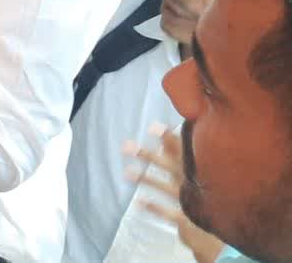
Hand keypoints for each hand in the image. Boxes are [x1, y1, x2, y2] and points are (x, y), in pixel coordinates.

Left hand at [128, 126, 225, 262]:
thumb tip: (175, 140)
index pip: (186, 151)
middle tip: (127, 145)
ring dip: (146, 179)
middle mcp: (196, 183)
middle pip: (170, 166)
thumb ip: (194, 161)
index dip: (170, 138)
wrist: (233, 234)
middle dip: (149, 156)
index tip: (154, 126)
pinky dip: (155, 207)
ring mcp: (192, 202)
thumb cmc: (221, 203)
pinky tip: (139, 201)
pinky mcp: (190, 220)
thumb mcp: (210, 179)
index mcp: (202, 171)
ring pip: (166, 187)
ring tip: (126, 173)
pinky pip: (170, 213)